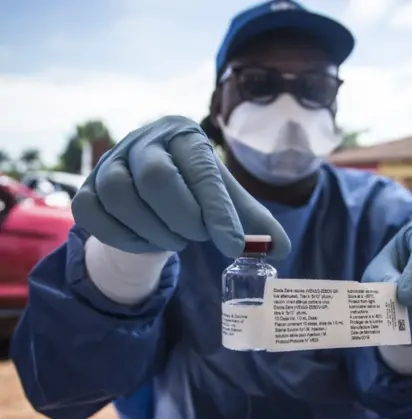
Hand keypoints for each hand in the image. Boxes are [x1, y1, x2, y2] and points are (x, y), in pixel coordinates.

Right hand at [72, 116, 290, 257]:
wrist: (151, 194)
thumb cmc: (194, 191)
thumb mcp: (225, 199)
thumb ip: (252, 221)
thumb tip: (281, 247)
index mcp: (184, 135)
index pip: (202, 171)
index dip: (219, 211)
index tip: (235, 247)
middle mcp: (143, 141)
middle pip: (157, 178)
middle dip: (183, 219)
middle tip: (198, 236)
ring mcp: (109, 163)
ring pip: (122, 197)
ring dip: (156, 231)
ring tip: (177, 239)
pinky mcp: (86, 189)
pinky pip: (95, 216)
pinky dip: (125, 238)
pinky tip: (146, 241)